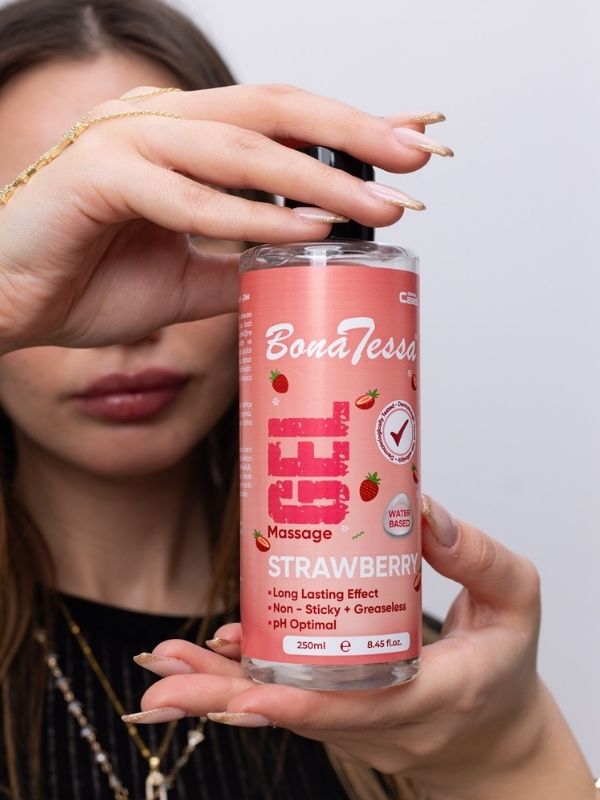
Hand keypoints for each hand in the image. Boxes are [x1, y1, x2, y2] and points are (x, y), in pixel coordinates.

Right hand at [0, 84, 442, 352]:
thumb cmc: (91, 282)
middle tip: (418, 156)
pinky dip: (249, 217)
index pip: (281, 120)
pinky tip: (305, 228)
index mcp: (185, 140)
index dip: (349, 125)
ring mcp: (127, 142)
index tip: (413, 139)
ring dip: (315, 176)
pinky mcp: (96, 176)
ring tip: (378, 203)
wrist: (11, 302)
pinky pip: (188, 198)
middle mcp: (162, 125)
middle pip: (272, 111)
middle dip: (350, 132)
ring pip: (239, 149)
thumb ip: (244, 263)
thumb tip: (305, 266)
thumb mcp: (190, 277)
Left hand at [127, 497, 594, 799]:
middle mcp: (386, 721)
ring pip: (281, 711)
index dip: (304, 701)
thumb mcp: (516, 601)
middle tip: (162, 683)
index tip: (249, 693)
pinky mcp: (343, 717)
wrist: (497, 733)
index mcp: (436, 694)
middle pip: (298, 715)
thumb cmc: (506, 664)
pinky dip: (239, 687)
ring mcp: (359, 726)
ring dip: (217, 694)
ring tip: (161, 671)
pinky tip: (200, 662)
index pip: (365, 706)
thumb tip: (420, 509)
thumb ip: (479, 554)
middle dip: (225, 701)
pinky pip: (287, 703)